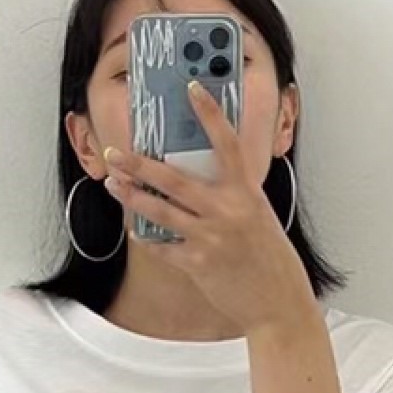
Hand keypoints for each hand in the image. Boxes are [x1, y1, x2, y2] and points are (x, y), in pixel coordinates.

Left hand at [103, 79, 318, 339]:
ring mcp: (211, 238)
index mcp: (247, 193)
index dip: (210, 114)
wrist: (280, 304)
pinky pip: (162, 246)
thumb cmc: (270, 259)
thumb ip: (232, 197)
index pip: (227, 143)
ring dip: (131, 197)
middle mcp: (228, 210)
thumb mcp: (258, 217)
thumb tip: (198, 182)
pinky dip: (147, 238)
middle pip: (174, 179)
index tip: (193, 88)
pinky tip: (136, 231)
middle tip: (116, 153)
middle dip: (139, 164)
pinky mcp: (198, 264)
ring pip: (159, 211)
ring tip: (113, 184)